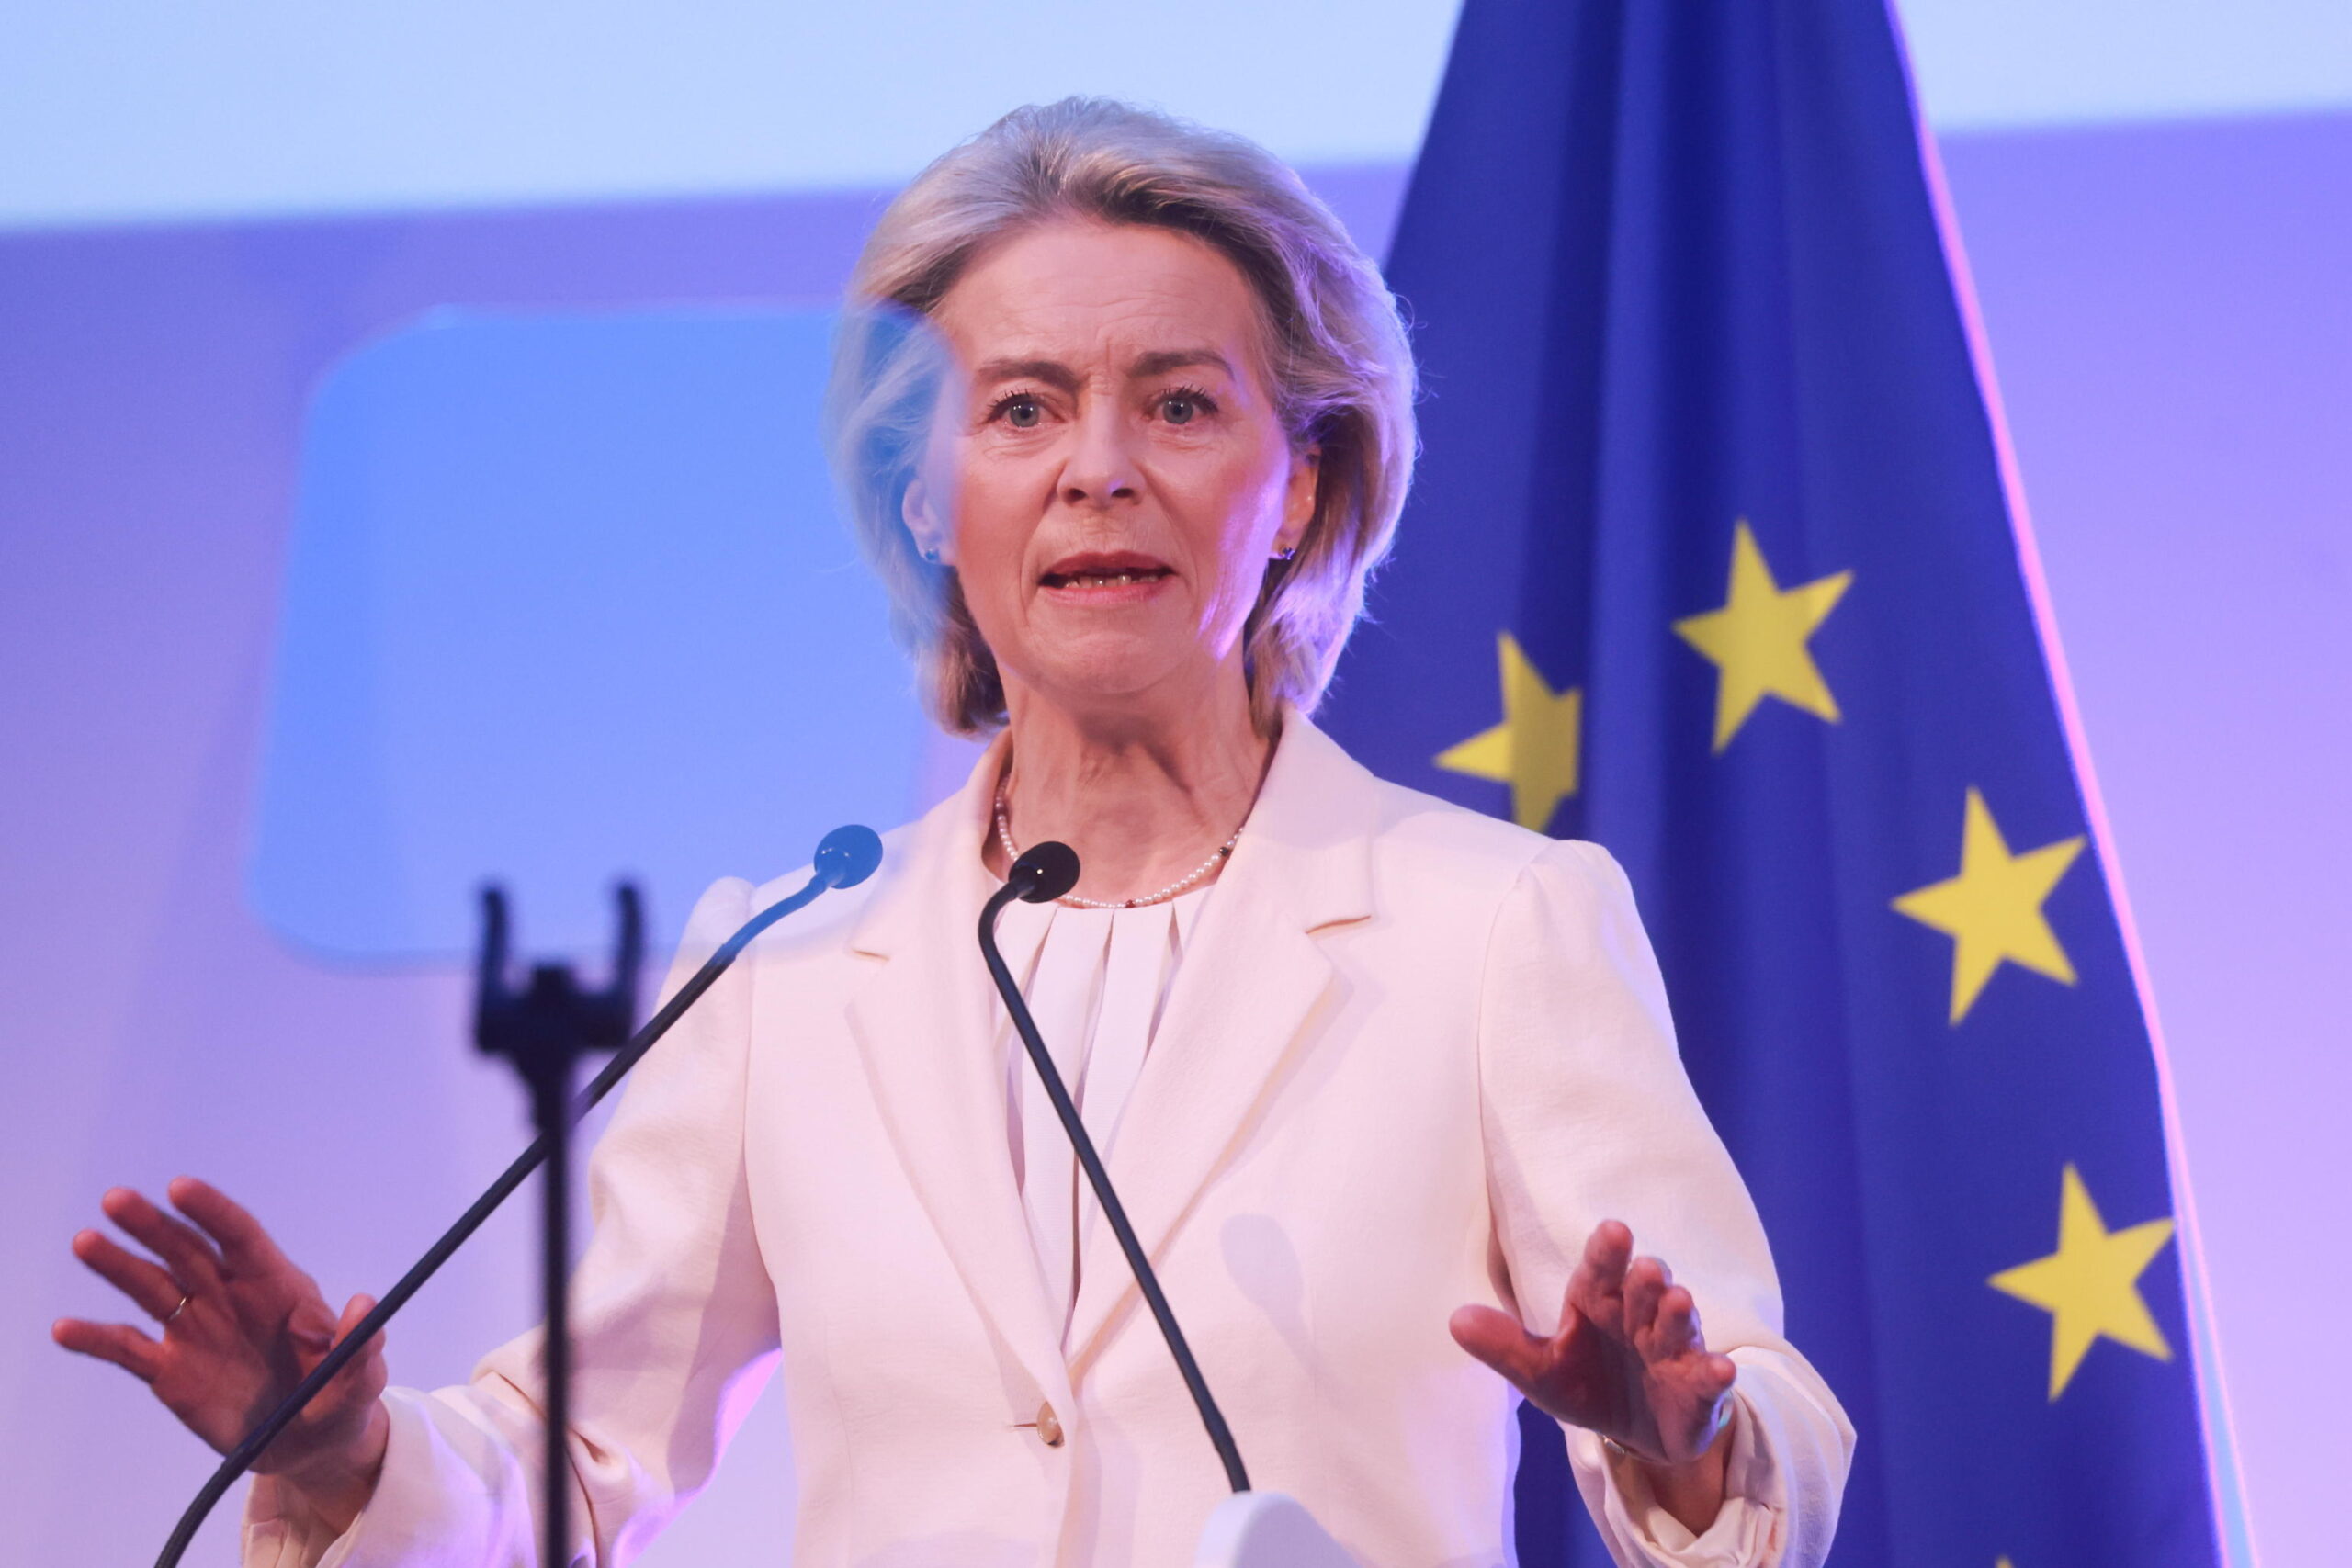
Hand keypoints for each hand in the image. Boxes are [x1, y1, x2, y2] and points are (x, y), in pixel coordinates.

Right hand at [52, 1177, 388, 1513]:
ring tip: (86, 1242)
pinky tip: (66, 1329)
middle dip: (153, 1224)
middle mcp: (228, 1297)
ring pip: (151, 1287)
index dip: (211, 1210)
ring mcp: (195, 1330)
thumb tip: (363, 1303)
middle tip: (117, 1200)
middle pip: (186, 1251)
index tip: (179, 1187)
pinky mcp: (170, 1369)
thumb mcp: (360, 1379)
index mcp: (276, 1286)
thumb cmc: (340, 1399)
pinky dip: (97, 1338)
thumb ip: (359, 1344)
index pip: (239, 1235)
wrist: (308, 1445)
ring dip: (117, 1264)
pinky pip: (128, 1348)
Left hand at [1450, 1220, 1735, 1468]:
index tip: (1613, 1230)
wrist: (1636, 1433)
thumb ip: (1505, 1346)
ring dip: (1680, 1314)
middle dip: (1646, 1280)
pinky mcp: (1699, 1390)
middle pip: (1644, 1291)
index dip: (1607, 1253)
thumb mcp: (1541, 1371)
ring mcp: (1673, 1351)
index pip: (1599, 1271)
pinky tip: (1720, 1370)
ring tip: (1679, 1302)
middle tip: (1645, 1269)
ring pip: (1679, 1325)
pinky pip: (1709, 1378)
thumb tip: (1455, 1321)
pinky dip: (1716, 1374)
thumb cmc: (1587, 1384)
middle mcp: (1639, 1318)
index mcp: (1598, 1304)